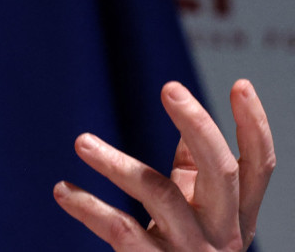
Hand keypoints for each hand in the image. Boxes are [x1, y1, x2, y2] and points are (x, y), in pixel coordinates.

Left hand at [54, 80, 274, 250]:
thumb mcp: (194, 218)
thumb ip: (192, 178)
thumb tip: (186, 135)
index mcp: (237, 217)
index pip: (259, 167)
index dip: (255, 127)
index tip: (241, 83)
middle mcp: (223, 235)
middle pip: (221, 173)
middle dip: (198, 125)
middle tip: (169, 87)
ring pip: (160, 196)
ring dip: (116, 163)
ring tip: (80, 141)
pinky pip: (120, 231)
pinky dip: (88, 207)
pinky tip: (61, 190)